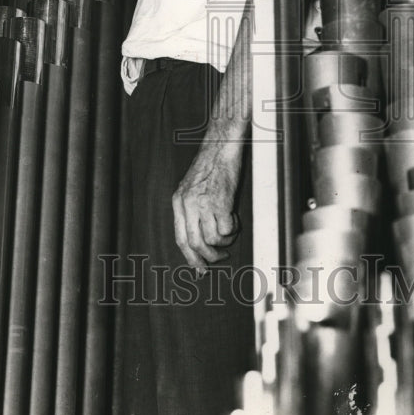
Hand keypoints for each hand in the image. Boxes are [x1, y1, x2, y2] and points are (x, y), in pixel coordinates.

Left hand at [172, 142, 242, 273]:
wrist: (221, 146)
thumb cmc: (211, 165)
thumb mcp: (191, 187)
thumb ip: (192, 210)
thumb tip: (200, 239)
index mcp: (178, 202)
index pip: (180, 238)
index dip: (190, 257)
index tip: (199, 267)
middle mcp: (188, 204)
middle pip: (194, 244)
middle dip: (208, 257)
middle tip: (220, 257)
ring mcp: (204, 204)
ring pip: (212, 240)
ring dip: (225, 242)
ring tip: (230, 231)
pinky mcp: (220, 202)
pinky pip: (226, 229)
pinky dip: (233, 230)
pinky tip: (234, 219)